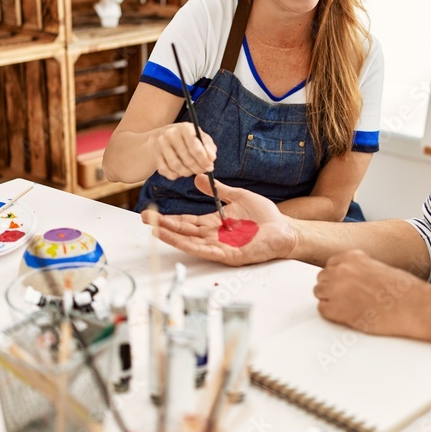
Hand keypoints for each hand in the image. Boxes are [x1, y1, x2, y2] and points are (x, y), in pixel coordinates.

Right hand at [142, 176, 295, 265]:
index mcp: (215, 223)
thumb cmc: (265, 215)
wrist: (285, 228)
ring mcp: (220, 246)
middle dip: (164, 226)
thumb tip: (198, 177)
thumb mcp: (238, 197)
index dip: (171, 218)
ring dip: (172, 237)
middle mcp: (214, 236)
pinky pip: (207, 251)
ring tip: (155, 230)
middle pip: (184, 231)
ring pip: (191, 242)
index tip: (154, 212)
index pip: (188, 221)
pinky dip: (191, 246)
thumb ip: (218, 189)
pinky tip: (179, 241)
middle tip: (146, 219)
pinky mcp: (229, 254)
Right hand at [150, 123, 217, 179]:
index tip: (210, 167)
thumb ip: (208, 147)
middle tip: (202, 171)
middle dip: (197, 168)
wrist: (162, 136)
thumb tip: (212, 159)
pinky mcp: (155, 154)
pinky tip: (179, 172)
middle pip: (187, 158)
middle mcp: (170, 134)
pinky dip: (174, 175)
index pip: (196, 147)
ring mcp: (160, 144)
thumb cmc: (186, 138)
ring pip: (176, 166)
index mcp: (184, 127)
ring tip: (191, 171)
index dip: (204, 160)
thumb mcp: (199, 137)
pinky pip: (165, 170)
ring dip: (186, 172)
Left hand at [313, 250, 428, 336]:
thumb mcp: (379, 268)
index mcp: (352, 257)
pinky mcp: (336, 309)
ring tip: (348, 307)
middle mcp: (341, 269)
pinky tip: (347, 316)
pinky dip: (332, 315)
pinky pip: (322, 310)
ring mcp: (336, 289)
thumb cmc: (403, 290)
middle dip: (332, 288)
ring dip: (330, 300)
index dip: (338, 277)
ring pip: (319, 293)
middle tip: (347, 299)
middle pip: (322, 279)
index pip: (331, 265)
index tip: (345, 285)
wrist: (412, 306)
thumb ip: (360, 270)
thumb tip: (350, 280)